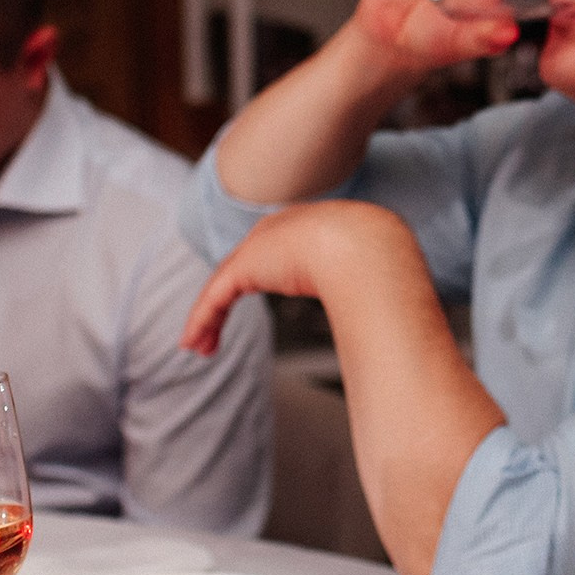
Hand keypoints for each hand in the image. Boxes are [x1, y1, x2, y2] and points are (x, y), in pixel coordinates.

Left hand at [179, 200, 415, 354]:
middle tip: (211, 332)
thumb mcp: (368, 274)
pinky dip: (202, 320)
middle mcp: (276, 231)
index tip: (246, 299)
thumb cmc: (377, 261)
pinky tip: (193, 342)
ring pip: (222, 286)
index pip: (268, 254)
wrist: (366, 245)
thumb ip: (364, 292)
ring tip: (198, 346)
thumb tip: (381, 322)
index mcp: (305, 228)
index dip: (253, 277)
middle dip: (221, 301)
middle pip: (238, 269)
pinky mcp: (245, 266)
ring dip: (208, 319)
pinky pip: (215, 297)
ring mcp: (259, 247)